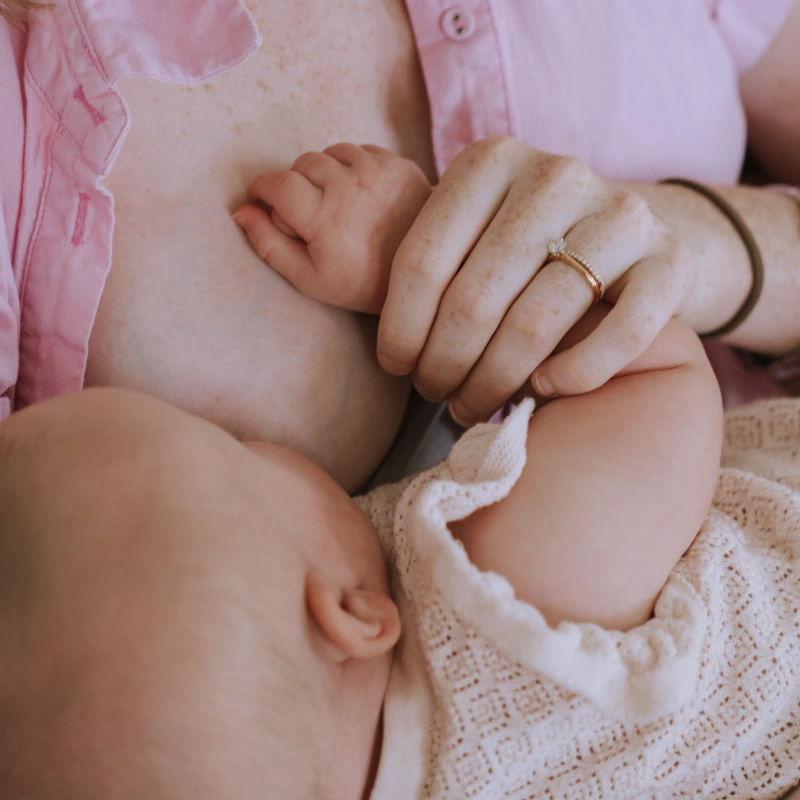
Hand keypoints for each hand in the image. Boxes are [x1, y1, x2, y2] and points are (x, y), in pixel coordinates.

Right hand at [233, 143, 430, 313]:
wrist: (421, 270)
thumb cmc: (361, 281)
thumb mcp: (309, 278)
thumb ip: (269, 245)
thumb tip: (240, 212)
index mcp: (325, 218)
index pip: (277, 184)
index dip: (264, 190)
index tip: (263, 199)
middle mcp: (350, 187)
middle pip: (302, 164)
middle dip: (297, 185)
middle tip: (309, 214)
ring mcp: (377, 171)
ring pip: (330, 154)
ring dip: (325, 173)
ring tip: (336, 204)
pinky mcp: (398, 163)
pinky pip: (359, 151)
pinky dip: (352, 168)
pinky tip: (360, 196)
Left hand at [376, 137, 698, 423]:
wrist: (626, 235)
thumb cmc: (527, 247)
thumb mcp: (473, 233)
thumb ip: (435, 265)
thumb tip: (391, 348)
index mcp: (490, 161)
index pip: (421, 261)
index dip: (399, 329)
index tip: (396, 368)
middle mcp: (555, 175)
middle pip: (473, 299)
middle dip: (442, 365)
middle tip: (435, 395)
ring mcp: (620, 213)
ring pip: (535, 323)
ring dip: (493, 383)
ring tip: (472, 406)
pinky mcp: (671, 259)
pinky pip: (619, 334)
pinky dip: (574, 375)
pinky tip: (543, 391)